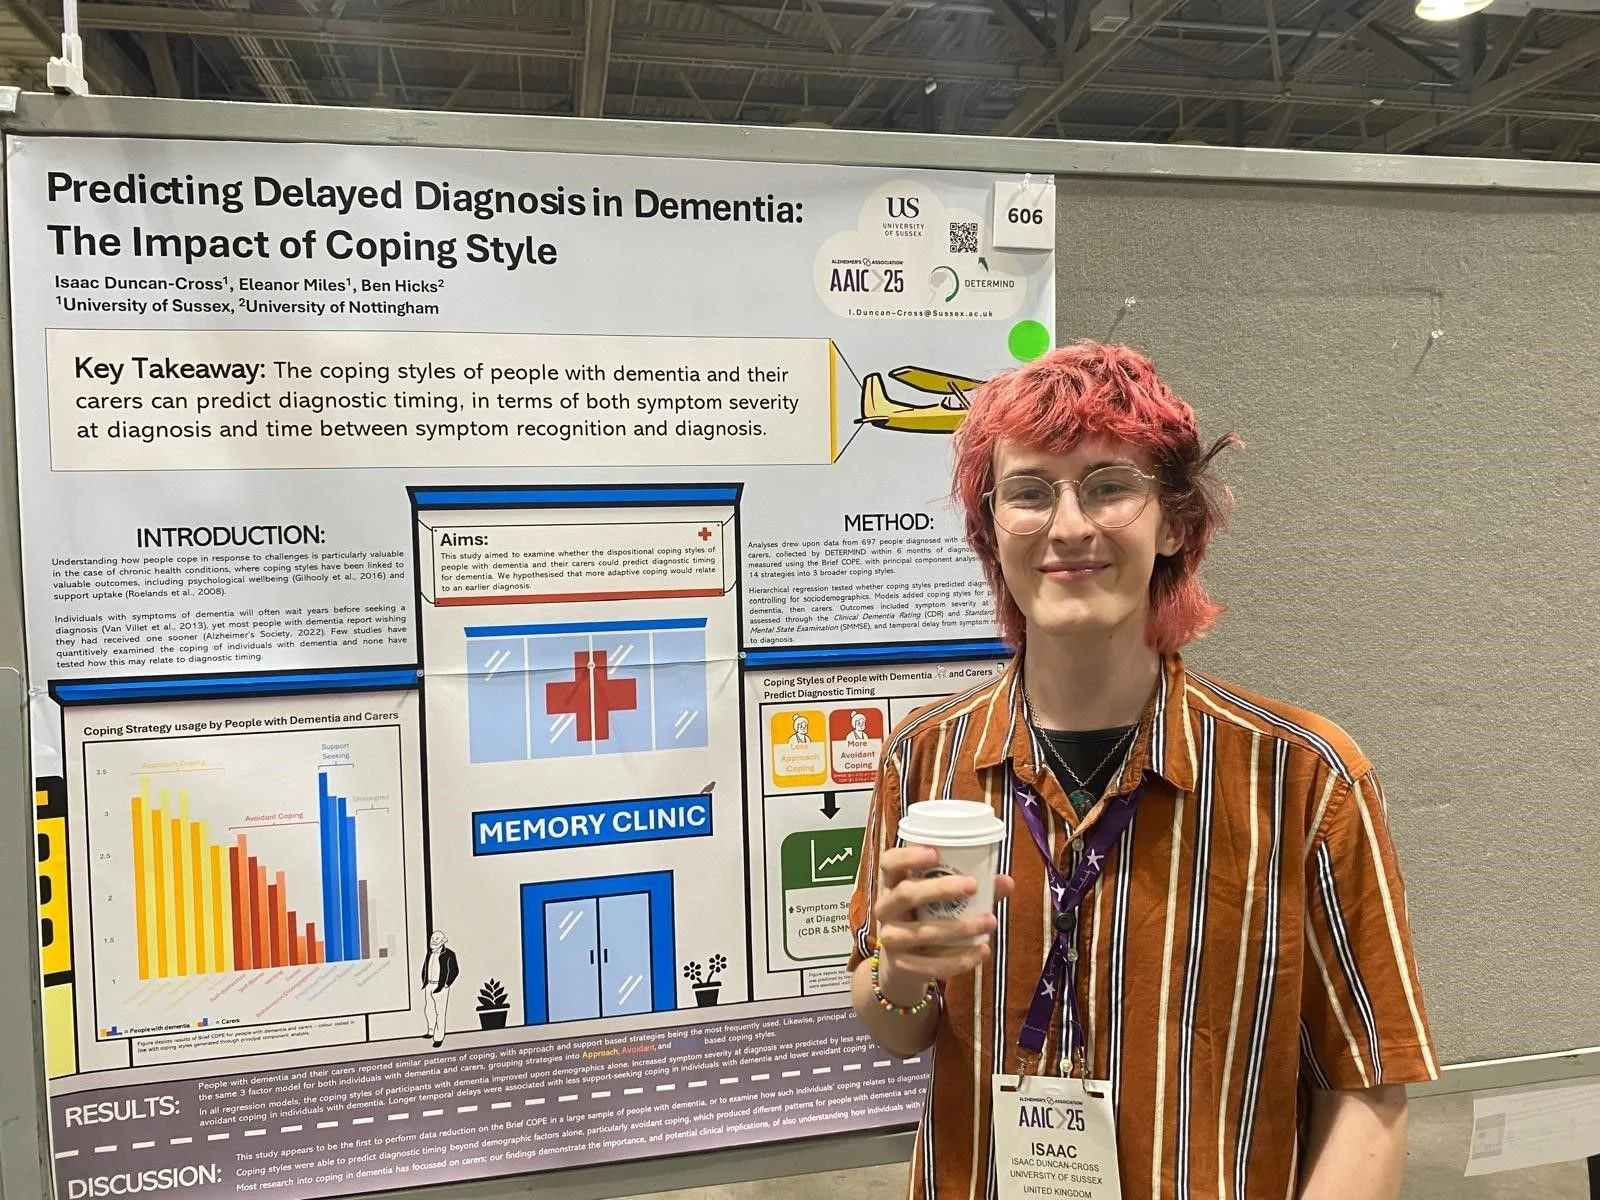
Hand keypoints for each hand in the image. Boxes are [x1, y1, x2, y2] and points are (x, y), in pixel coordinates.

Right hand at [872, 845, 1014, 1006]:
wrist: (902, 966)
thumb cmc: (925, 919)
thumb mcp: (939, 901)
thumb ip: (971, 890)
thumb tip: (1006, 881)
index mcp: (892, 884)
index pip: (889, 863)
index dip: (908, 856)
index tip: (935, 853)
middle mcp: (885, 908)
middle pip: (905, 894)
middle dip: (939, 889)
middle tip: (972, 886)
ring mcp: (890, 938)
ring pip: (922, 932)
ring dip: (959, 927)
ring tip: (990, 922)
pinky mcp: (900, 966)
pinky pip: (930, 964)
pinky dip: (959, 959)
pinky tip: (982, 952)